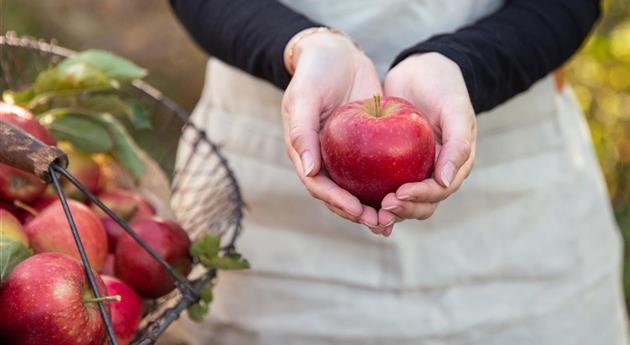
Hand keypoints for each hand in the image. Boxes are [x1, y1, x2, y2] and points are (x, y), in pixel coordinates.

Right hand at [282, 29, 384, 231]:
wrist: (336, 54)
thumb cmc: (315, 73)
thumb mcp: (305, 98)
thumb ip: (302, 133)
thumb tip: (309, 171)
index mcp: (305, 153)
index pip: (319, 186)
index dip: (337, 202)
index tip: (359, 211)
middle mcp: (324, 160)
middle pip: (339, 196)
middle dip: (359, 213)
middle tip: (383, 224)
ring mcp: (344, 157)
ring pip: (357, 190)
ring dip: (373, 208)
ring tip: (393, 222)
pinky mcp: (365, 148)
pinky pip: (375, 173)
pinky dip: (386, 187)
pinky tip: (406, 196)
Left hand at [378, 53, 476, 234]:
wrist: (419, 70)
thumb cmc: (443, 86)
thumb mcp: (455, 110)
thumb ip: (457, 145)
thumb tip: (444, 182)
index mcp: (453, 166)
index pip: (437, 192)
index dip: (419, 198)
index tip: (397, 194)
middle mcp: (433, 174)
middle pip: (418, 205)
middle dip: (401, 210)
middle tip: (380, 208)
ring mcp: (412, 170)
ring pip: (399, 200)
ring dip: (385, 210)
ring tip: (366, 214)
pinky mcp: (392, 164)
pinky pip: (380, 183)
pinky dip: (370, 194)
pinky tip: (352, 198)